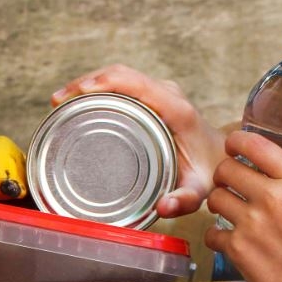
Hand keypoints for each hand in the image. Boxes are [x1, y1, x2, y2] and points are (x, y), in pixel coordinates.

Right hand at [51, 64, 227, 217]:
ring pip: (119, 75)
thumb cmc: (209, 173)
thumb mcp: (199, 190)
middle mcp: (168, 94)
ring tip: (61, 101)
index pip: (134, 83)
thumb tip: (163, 208)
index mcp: (176, 110)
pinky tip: (79, 100)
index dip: (102, 83)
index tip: (74, 95)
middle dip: (85, 82)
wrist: (224, 158)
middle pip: (121, 74)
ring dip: (88, 82)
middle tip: (57, 102)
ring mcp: (161, 92)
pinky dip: (98, 87)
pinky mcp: (154, 96)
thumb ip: (184, 200)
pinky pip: (123, 83)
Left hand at [204, 131, 281, 281]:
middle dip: (223, 176)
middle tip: (228, 185)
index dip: (236, 142)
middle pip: (226, 169)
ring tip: (227, 213)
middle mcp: (273, 198)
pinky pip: (211, 233)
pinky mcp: (238, 250)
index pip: (255, 145)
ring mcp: (252, 224)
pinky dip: (216, 237)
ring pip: (214, 199)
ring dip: (218, 205)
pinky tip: (227, 241)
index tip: (233, 147)